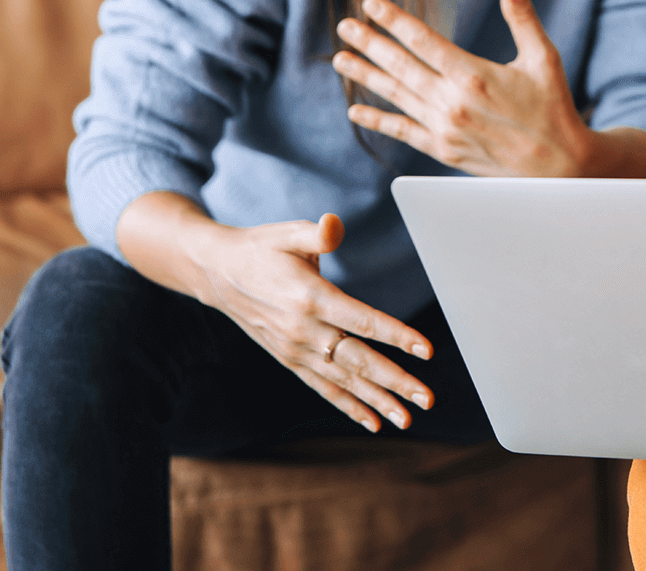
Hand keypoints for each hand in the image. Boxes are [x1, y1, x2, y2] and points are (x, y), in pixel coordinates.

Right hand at [187, 210, 433, 432]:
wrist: (218, 274)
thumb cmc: (262, 249)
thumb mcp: (288, 233)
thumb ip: (317, 234)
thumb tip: (334, 225)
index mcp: (311, 298)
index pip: (362, 322)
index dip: (397, 336)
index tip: (427, 350)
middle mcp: (304, 330)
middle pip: (358, 360)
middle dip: (395, 381)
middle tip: (427, 399)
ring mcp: (295, 349)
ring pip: (343, 381)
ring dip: (377, 401)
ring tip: (407, 419)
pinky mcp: (289, 359)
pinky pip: (323, 387)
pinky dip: (348, 405)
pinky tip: (372, 422)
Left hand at [332, 0, 592, 175]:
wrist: (559, 166)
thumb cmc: (553, 107)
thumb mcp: (543, 58)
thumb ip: (522, 18)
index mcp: (474, 75)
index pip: (423, 41)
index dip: (394, 20)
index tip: (371, 4)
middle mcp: (453, 102)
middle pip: (400, 66)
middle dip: (370, 43)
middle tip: (345, 26)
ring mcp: (445, 128)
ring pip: (396, 96)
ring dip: (366, 76)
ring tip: (340, 58)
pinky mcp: (444, 150)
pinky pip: (403, 131)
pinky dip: (378, 120)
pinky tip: (356, 111)